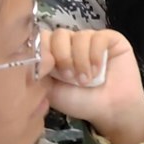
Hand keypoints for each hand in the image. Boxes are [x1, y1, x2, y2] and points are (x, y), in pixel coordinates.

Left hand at [43, 28, 143, 143]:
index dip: (43, 50)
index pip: (42, 37)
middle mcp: (72, 43)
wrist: (110, 110)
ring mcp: (91, 39)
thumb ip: (40, 69)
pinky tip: (98, 71)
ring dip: (81, 60)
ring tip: (86, 80)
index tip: (47, 70)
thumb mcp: (51, 89)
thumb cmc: (80, 102)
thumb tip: (33, 53)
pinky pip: (98, 37)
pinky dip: (96, 55)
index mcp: (55, 53)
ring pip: (79, 35)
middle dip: (62, 57)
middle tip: (69, 77)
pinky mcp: (111, 38)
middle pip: (59, 34)